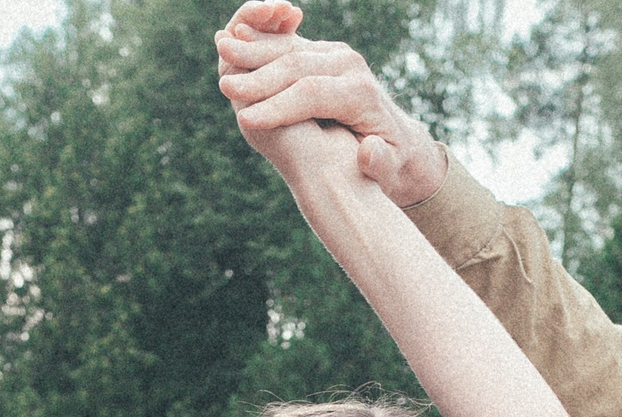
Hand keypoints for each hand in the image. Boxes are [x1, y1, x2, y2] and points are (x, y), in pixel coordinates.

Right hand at [215, 1, 446, 206]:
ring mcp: (337, 54)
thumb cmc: (392, 163)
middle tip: (226, 88)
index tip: (246, 122)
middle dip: (260, 77)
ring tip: (222, 53)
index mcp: (361, 95)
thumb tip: (368, 150)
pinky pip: (289, 42)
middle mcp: (351, 67)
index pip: (313, 94)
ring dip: (255, 51)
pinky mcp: (325, 52)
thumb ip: (382, 163)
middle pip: (298, 65)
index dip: (278, 107)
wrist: (400, 138)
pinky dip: (262, 41)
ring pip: (291, 48)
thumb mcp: (393, 170)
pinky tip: (235, 43)